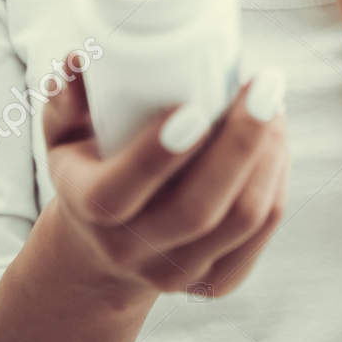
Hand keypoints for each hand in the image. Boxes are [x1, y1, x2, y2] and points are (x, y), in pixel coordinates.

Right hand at [43, 62, 288, 302]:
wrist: (104, 249)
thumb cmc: (90, 168)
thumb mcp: (64, 134)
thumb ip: (66, 96)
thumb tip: (80, 58)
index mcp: (88, 210)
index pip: (116, 193)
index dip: (157, 154)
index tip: (195, 108)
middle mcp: (130, 251)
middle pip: (198, 210)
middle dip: (240, 144)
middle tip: (263, 87)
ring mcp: (176, 274)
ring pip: (242, 219)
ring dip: (268, 155)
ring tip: (273, 105)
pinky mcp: (215, 283)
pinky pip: (263, 230)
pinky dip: (277, 178)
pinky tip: (276, 141)